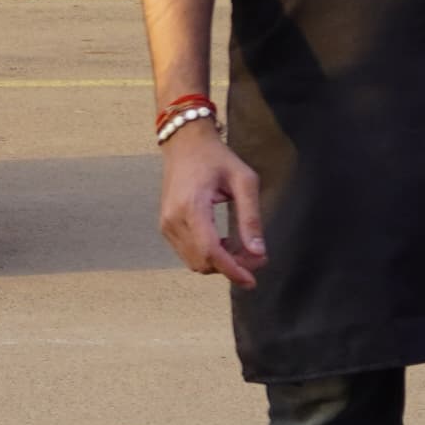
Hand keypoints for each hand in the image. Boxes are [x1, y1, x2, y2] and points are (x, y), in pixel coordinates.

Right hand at [157, 126, 267, 287]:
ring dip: (220, 263)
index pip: (210, 252)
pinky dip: (208, 256)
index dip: (232, 270)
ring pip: (194, 262)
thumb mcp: (243, 181)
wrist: (185, 144)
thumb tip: (258, 252)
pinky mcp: (166, 226)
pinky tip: (225, 244)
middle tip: (256, 257)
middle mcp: (173, 219)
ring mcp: (166, 224)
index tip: (252, 280)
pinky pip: (188, 253)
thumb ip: (251, 218)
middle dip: (231, 267)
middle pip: (202, 262)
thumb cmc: (215, 158)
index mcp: (191, 207)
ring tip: (243, 250)